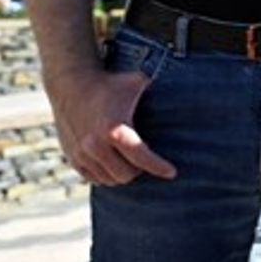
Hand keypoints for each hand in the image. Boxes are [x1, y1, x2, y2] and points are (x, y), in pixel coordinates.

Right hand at [46, 67, 175, 185]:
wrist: (71, 84)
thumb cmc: (109, 83)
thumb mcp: (137, 82)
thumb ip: (160, 88)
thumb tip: (189, 89)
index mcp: (114, 130)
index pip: (141, 157)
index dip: (158, 167)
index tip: (172, 172)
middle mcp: (95, 146)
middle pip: (126, 174)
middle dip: (140, 170)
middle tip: (147, 161)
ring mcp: (82, 154)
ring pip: (110, 179)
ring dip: (123, 174)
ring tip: (133, 163)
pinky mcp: (72, 157)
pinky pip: (94, 178)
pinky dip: (107, 176)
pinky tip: (116, 165)